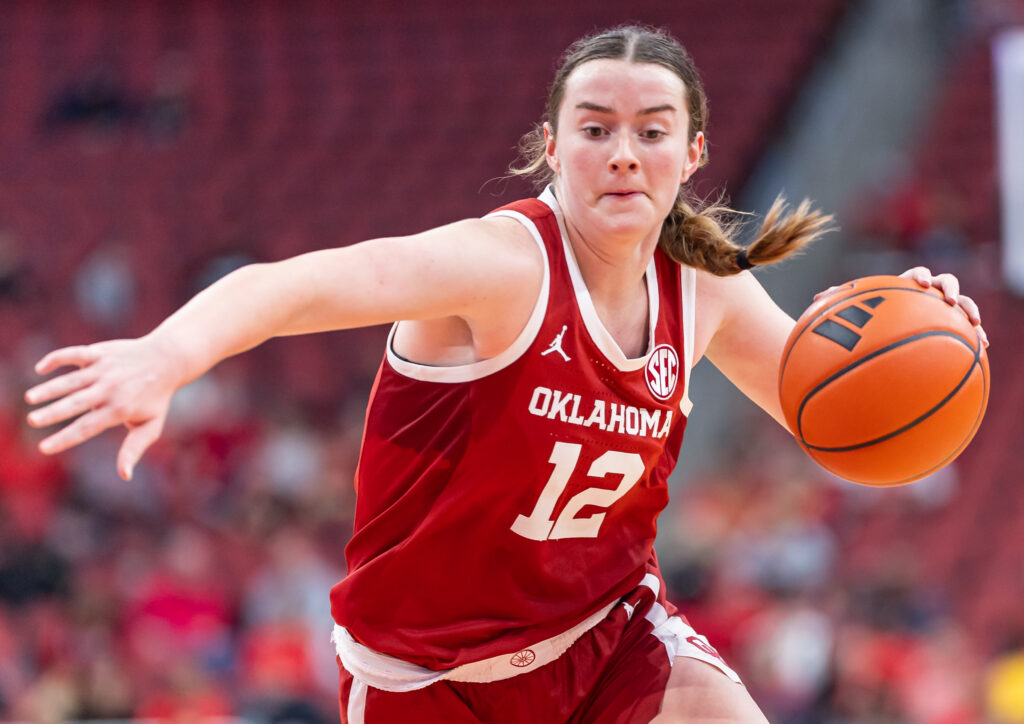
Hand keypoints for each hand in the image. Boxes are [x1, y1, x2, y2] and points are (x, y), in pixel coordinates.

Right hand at [24, 336, 181, 480]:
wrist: (168, 360)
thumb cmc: (156, 398)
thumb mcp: (150, 426)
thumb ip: (134, 449)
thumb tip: (125, 476)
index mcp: (119, 409)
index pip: (87, 427)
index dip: (65, 438)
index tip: (44, 448)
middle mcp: (110, 389)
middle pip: (76, 403)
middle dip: (53, 412)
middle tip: (33, 420)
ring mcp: (104, 370)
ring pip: (72, 380)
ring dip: (50, 388)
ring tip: (31, 398)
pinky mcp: (100, 353)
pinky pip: (75, 354)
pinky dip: (57, 358)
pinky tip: (40, 369)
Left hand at [812, 268, 988, 347]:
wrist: (890, 330)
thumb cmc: (873, 316)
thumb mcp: (858, 310)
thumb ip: (842, 301)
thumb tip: (816, 297)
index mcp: (908, 286)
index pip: (917, 273)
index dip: (920, 275)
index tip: (918, 283)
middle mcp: (930, 294)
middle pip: (946, 282)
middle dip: (950, 289)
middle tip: (949, 300)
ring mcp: (944, 310)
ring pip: (965, 303)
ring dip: (970, 310)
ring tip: (974, 324)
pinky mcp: (953, 327)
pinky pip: (968, 331)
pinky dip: (977, 336)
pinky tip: (983, 348)